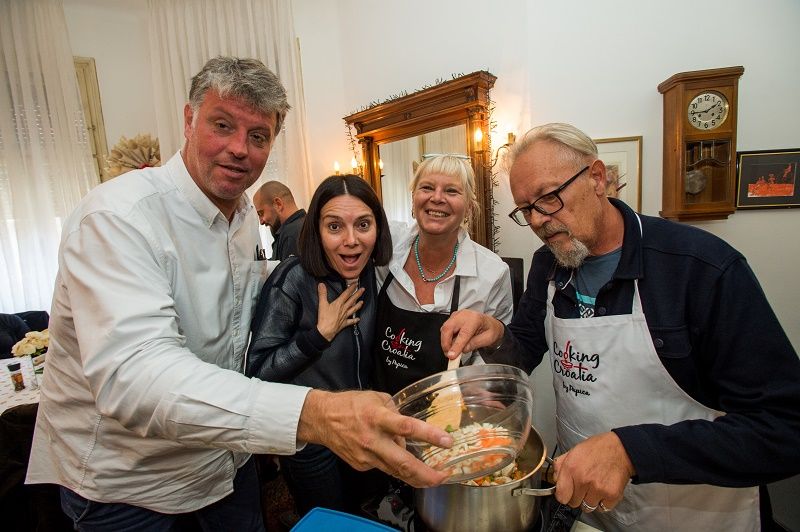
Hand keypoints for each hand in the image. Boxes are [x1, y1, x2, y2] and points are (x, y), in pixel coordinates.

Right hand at [297, 389, 452, 487]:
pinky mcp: (361, 465)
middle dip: (425, 474)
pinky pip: (383, 467)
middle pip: (403, 462)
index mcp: (377, 417)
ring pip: (395, 471)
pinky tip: (397, 460)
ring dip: (416, 477)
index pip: (406, 427)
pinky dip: (394, 465)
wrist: (321, 419)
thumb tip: (409, 427)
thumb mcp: (376, 398)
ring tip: (432, 478)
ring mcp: (366, 456)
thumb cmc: (350, 404)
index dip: (428, 435)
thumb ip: (396, 411)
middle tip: (443, 476)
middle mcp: (372, 439)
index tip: (447, 441)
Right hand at [316, 283, 364, 340]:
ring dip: (358, 305)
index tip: (355, 284)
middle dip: (358, 294)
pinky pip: (351, 321)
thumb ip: (322, 294)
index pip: (346, 294)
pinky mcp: (344, 323)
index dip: (351, 288)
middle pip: (352, 300)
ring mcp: (345, 316)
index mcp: (338, 304)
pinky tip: (358, 319)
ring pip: (353, 309)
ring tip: (362, 302)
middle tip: (363, 290)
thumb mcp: (322, 304)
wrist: (326, 330)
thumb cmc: (324, 318)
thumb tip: (321, 285)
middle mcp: (343, 309)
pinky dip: (355, 320)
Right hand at [440, 309, 503, 359]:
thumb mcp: (488, 339)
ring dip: (445, 342)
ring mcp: (457, 315)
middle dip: (445, 343)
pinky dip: (446, 338)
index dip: (456, 346)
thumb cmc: (490, 329)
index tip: (452, 355)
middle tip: (449, 355)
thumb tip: (463, 349)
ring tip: (452, 351)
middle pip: (448, 328)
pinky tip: (453, 344)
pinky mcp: (452, 318)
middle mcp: (464, 315)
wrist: (490, 324)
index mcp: (475, 319)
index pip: (463, 334)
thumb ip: (475, 344)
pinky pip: (445, 329)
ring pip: (444, 329)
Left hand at [553, 431, 634, 512]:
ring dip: (590, 500)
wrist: (622, 449)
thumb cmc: (597, 449)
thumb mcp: (574, 451)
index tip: (567, 492)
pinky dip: (603, 502)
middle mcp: (583, 480)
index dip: (564, 495)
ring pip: (588, 507)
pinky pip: (602, 508)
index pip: (561, 496)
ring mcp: (598, 489)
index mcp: (571, 468)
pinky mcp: (612, 496)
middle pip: (574, 503)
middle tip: (584, 486)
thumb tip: (555, 480)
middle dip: (577, 496)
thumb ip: (560, 465)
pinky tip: (604, 490)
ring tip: (595, 487)